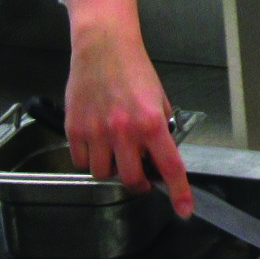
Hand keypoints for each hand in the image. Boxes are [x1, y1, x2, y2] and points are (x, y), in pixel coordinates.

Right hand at [64, 24, 192, 218]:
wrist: (104, 48)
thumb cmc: (134, 70)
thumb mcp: (159, 98)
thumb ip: (161, 127)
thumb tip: (161, 152)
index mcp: (152, 123)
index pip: (170, 166)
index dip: (178, 192)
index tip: (184, 209)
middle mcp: (125, 131)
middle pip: (131, 179)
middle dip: (138, 183)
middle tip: (141, 176)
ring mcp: (97, 132)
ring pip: (103, 174)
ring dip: (111, 170)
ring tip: (115, 152)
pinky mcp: (75, 129)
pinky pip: (81, 161)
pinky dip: (90, 159)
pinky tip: (97, 144)